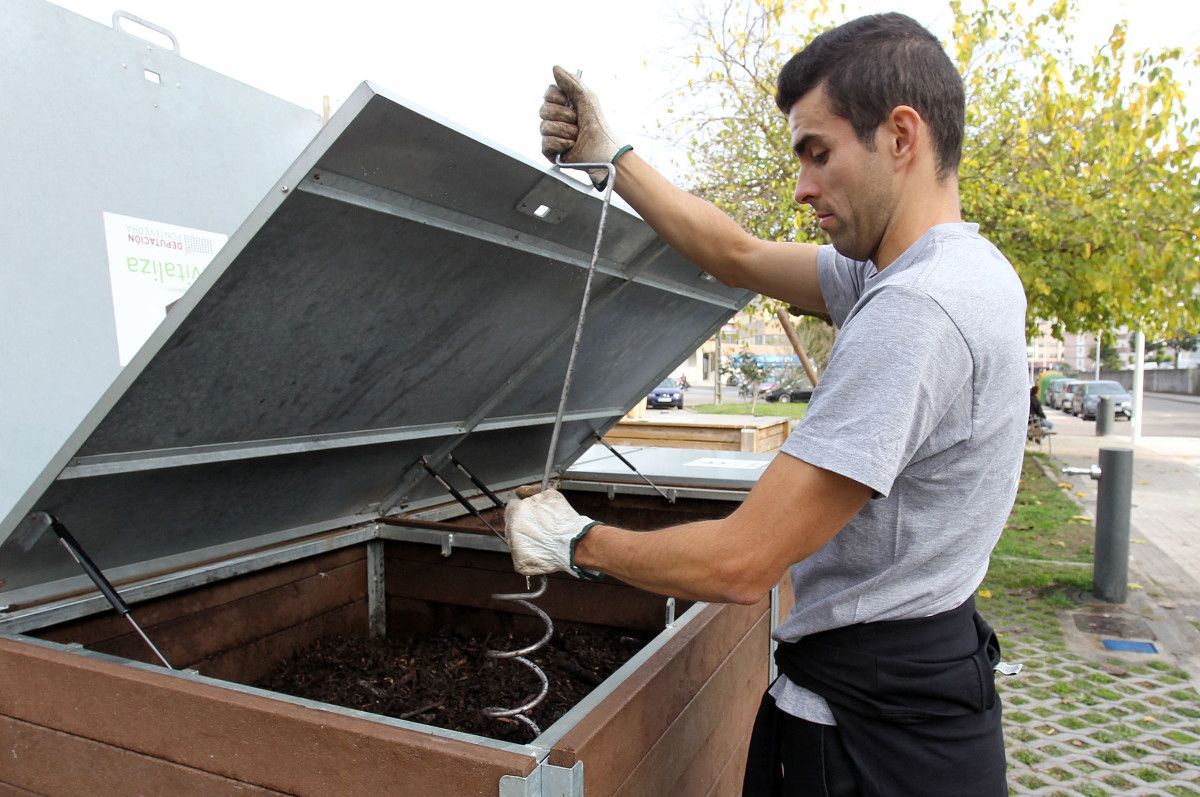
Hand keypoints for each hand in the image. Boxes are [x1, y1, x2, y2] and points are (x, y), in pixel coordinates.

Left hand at [504, 488, 601, 578]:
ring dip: (526, 541)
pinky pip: (521, 558)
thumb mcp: (550, 496)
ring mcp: (514, 546)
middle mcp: (513, 528)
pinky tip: (542, 552)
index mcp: (517, 510)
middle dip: (523, 527)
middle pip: (512, 526)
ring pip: (516, 542)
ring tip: (543, 542)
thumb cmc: (565, 522)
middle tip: (539, 530)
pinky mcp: (520, 562)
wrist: (575, 543)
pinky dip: (530, 556)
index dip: (521, 511)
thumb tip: (520, 491)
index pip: (511, 508)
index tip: (529, 515)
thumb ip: (533, 492)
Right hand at [539, 65, 622, 187]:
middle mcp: (557, 118)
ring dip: (565, 130)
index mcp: (564, 104)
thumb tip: (555, 67)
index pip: (548, 94)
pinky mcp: (550, 151)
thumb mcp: (587, 98)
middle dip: (563, 115)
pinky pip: (545, 142)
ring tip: (576, 135)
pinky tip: (570, 145)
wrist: (603, 151)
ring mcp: (552, 134)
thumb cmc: (598, 126)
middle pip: (543, 109)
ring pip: (544, 126)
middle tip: (576, 121)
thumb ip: (571, 82)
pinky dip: (560, 143)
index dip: (557, 98)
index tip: (570, 103)